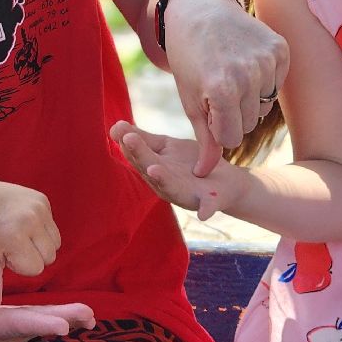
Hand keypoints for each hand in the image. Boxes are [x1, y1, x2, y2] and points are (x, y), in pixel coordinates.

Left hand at [0, 180, 61, 308]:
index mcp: (16, 238)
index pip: (36, 268)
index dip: (19, 265)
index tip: (4, 253)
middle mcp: (32, 221)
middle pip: (50, 257)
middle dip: (33, 256)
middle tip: (11, 245)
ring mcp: (39, 208)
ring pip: (55, 242)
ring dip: (41, 244)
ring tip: (19, 236)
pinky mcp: (43, 199)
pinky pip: (53, 225)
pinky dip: (42, 228)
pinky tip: (23, 223)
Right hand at [110, 120, 243, 219]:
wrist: (225, 180)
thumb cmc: (191, 163)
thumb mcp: (167, 148)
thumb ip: (144, 139)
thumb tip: (116, 126)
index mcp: (156, 170)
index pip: (139, 156)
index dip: (128, 144)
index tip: (118, 128)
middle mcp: (166, 185)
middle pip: (150, 169)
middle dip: (140, 155)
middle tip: (129, 139)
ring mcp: (186, 195)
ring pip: (171, 187)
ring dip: (162, 180)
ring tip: (153, 169)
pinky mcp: (208, 202)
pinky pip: (207, 207)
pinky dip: (205, 210)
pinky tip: (204, 214)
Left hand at [162, 0, 288, 175]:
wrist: (199, 11)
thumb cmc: (189, 59)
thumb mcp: (190, 99)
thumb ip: (203, 139)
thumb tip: (203, 174)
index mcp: (222, 89)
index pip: (230, 138)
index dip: (216, 126)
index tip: (206, 106)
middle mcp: (249, 74)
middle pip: (249, 123)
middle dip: (232, 114)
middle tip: (216, 87)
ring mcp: (267, 59)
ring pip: (264, 106)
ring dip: (248, 98)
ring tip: (230, 74)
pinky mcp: (280, 48)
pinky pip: (277, 84)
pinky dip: (263, 80)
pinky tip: (245, 63)